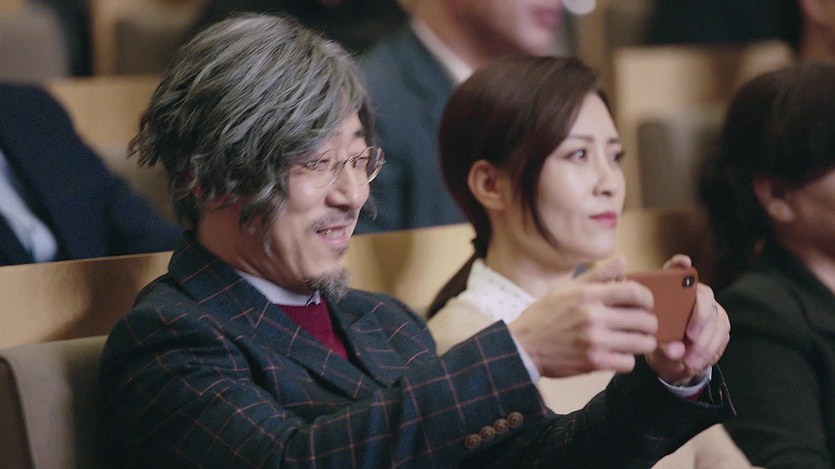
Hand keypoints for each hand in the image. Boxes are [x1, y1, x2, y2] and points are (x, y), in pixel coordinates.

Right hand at [508, 256, 657, 377]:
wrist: (524, 346)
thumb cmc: (545, 315)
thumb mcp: (567, 289)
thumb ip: (598, 275)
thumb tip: (624, 260)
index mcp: (588, 295)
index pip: (635, 292)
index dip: (648, 299)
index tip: (645, 304)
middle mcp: (594, 316)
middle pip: (644, 320)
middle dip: (648, 323)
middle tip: (641, 325)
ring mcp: (595, 341)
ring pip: (641, 343)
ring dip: (641, 342)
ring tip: (632, 340)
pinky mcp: (594, 362)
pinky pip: (628, 363)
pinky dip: (626, 360)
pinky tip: (617, 355)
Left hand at [645, 255, 730, 384]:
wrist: (672, 361)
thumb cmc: (658, 343)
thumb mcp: (653, 343)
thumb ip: (661, 345)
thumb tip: (674, 349)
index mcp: (671, 292)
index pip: (675, 270)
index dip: (680, 265)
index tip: (684, 263)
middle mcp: (693, 295)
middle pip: (703, 297)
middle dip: (699, 316)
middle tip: (690, 336)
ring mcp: (710, 309)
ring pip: (715, 320)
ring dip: (704, 342)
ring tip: (690, 361)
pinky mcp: (721, 324)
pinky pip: (721, 336)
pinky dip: (710, 351)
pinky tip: (697, 363)